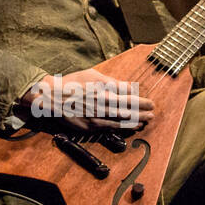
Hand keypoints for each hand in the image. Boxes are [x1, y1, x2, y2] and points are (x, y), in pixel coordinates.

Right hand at [21, 68, 154, 130]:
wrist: (51, 98)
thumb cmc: (73, 84)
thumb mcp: (92, 76)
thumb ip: (113, 82)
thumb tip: (130, 87)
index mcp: (103, 92)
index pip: (129, 98)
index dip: (143, 102)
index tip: (151, 103)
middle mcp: (101, 107)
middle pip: (128, 112)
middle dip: (143, 113)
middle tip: (153, 113)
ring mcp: (95, 118)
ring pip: (121, 122)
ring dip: (136, 122)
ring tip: (146, 121)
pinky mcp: (90, 127)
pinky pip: (110, 129)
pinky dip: (123, 128)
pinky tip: (131, 127)